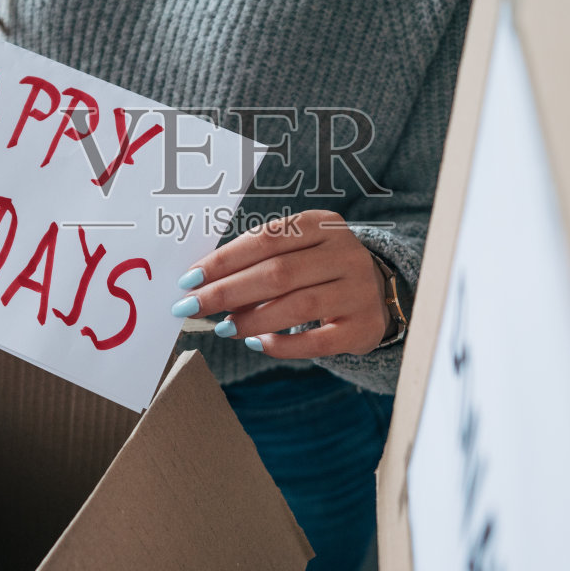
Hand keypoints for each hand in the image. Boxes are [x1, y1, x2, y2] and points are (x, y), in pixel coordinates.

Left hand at [172, 210, 389, 358]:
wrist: (379, 292)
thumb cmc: (321, 268)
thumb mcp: (298, 250)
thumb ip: (259, 260)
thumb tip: (204, 284)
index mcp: (323, 224)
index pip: (267, 238)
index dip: (224, 259)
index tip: (190, 279)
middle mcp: (345, 254)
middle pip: (278, 273)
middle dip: (227, 291)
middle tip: (192, 306)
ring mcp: (357, 291)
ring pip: (297, 306)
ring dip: (251, 319)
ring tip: (222, 327)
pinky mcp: (362, 327)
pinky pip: (316, 342)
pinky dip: (281, 345)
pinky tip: (255, 343)